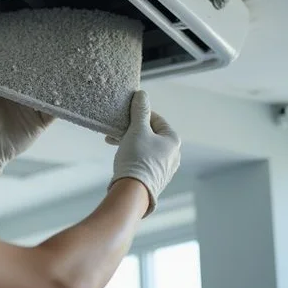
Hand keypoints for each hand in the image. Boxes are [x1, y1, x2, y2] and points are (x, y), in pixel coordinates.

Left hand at [0, 48, 54, 172]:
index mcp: (8, 89)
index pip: (20, 71)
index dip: (27, 61)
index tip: (34, 47)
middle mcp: (22, 97)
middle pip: (37, 81)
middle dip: (45, 71)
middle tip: (54, 55)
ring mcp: (33, 109)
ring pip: (48, 94)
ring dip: (56, 85)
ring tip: (64, 72)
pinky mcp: (41, 122)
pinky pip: (54, 111)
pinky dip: (61, 105)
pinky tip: (66, 96)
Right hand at [106, 90, 180, 216]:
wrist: (132, 192)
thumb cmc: (137, 158)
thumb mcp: (137, 130)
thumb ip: (140, 111)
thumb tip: (142, 95)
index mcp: (173, 140)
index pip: (156, 119)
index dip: (139, 114)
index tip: (124, 116)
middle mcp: (173, 154)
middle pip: (150, 134)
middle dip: (131, 130)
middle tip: (115, 131)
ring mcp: (165, 168)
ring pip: (146, 148)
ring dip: (129, 142)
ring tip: (114, 143)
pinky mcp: (155, 179)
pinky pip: (144, 160)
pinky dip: (132, 155)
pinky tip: (121, 157)